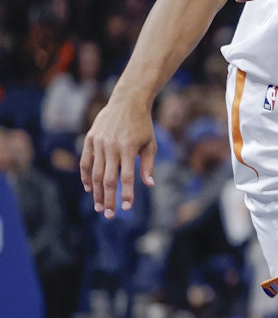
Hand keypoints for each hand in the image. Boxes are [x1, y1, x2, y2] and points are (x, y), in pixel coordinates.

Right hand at [80, 94, 156, 216]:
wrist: (127, 102)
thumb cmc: (143, 125)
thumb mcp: (151, 143)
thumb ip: (148, 165)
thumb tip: (149, 185)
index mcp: (128, 148)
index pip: (126, 177)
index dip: (126, 194)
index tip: (126, 208)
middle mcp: (111, 147)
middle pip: (108, 179)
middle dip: (109, 199)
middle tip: (109, 215)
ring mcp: (98, 143)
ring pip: (95, 173)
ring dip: (96, 192)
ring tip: (99, 207)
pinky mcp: (90, 139)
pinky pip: (86, 161)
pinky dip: (86, 176)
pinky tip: (89, 188)